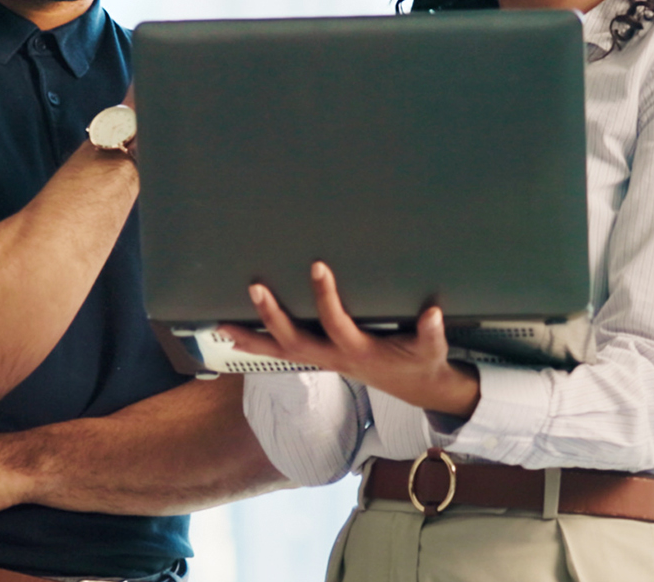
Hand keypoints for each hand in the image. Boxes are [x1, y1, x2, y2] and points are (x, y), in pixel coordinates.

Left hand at [222, 261, 480, 418]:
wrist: (416, 388)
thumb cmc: (421, 362)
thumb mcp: (432, 350)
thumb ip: (431, 333)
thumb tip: (433, 313)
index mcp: (360, 352)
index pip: (336, 323)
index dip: (325, 298)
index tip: (318, 266)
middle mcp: (335, 358)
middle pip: (295, 342)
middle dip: (273, 317)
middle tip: (255, 287)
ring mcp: (323, 361)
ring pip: (280, 353)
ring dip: (251, 339)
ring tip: (221, 325)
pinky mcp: (318, 359)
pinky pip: (281, 355)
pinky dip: (256, 347)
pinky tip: (232, 336)